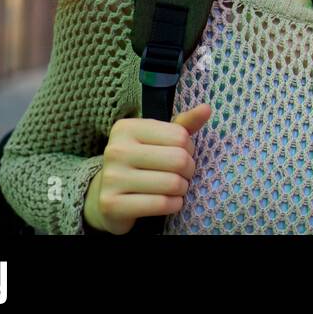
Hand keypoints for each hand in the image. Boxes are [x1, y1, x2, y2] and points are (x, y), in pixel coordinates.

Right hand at [84, 103, 211, 234]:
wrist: (106, 196)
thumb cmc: (140, 162)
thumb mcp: (158, 139)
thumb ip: (183, 125)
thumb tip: (206, 109)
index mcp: (126, 128)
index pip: (179, 136)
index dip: (189, 148)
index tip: (182, 154)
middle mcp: (116, 150)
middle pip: (178, 159)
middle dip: (189, 170)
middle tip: (183, 174)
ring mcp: (112, 178)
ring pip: (172, 183)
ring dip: (182, 189)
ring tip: (176, 188)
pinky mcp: (112, 204)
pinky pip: (161, 204)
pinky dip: (174, 205)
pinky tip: (170, 202)